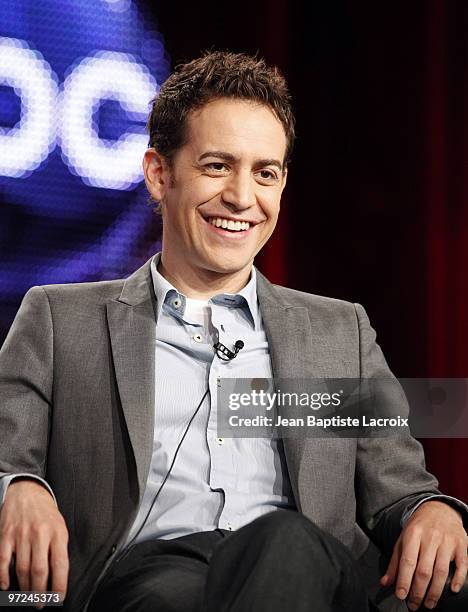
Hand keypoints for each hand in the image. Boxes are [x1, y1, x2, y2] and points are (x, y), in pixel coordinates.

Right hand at [0, 479, 68, 607]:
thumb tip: (58, 577)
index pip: (60, 564)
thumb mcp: (60, 527)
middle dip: (40, 593)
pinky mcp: (6, 535)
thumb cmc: (46, 514)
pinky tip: (7, 587)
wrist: (26, 492)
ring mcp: (21, 535)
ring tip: (28, 599)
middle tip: (39, 605)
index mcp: (57, 532)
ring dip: (24, 589)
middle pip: (39, 571)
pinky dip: (3, 577)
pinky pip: (3, 560)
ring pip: (22, 569)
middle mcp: (40, 534)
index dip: (59, 585)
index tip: (58, 598)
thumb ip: (59, 549)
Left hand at [380, 500, 467, 609]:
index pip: (407, 561)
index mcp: (413, 534)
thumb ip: (395, 562)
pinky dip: (458, 579)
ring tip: (429, 604)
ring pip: (442, 571)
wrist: (439, 509)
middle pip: (424, 569)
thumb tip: (385, 583)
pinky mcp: (461, 544)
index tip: (400, 596)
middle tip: (414, 605)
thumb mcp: (403, 539)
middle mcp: (430, 537)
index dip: (404, 580)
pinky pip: (462, 564)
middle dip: (418, 591)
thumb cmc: (419, 527)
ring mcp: (447, 540)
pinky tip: (452, 590)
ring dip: (435, 591)